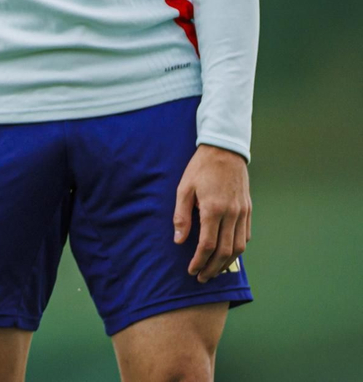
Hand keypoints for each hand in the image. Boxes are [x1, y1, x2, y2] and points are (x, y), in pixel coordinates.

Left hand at [174, 143, 250, 282]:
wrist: (225, 151)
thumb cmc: (200, 168)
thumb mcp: (184, 188)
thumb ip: (181, 215)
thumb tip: (179, 240)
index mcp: (213, 209)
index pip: (207, 245)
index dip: (199, 261)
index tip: (191, 270)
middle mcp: (231, 214)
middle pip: (224, 251)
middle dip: (212, 268)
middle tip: (202, 277)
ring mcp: (242, 213)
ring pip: (238, 247)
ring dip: (226, 263)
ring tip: (214, 271)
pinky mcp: (248, 210)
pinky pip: (245, 236)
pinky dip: (237, 249)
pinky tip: (227, 254)